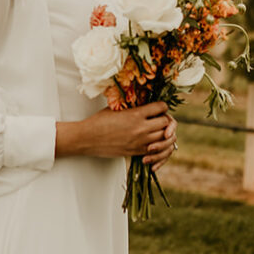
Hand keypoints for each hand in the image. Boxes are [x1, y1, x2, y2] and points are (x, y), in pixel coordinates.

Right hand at [56, 103, 177, 167]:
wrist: (88, 139)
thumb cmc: (100, 121)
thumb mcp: (116, 108)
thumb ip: (133, 106)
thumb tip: (144, 100)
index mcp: (136, 114)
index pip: (161, 107)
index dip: (162, 106)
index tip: (159, 107)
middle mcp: (141, 128)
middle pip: (166, 123)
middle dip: (165, 119)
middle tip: (160, 118)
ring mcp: (140, 142)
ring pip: (164, 137)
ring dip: (163, 133)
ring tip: (158, 130)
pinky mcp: (137, 152)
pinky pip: (156, 150)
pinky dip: (158, 145)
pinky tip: (153, 141)